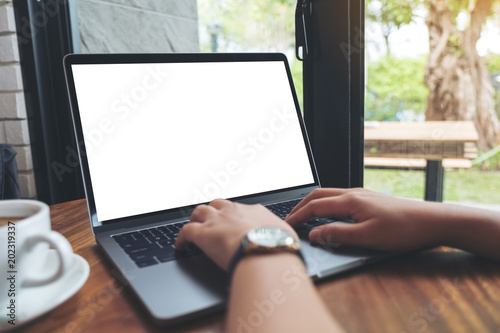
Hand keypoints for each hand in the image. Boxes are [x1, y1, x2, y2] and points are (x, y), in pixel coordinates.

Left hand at [176, 199, 297, 270]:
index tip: (234, 222)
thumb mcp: (285, 235)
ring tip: (194, 226)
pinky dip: (181, 238)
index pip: (240, 209)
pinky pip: (186, 232)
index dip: (235, 215)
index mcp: (253, 211)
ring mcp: (216, 221)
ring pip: (199, 212)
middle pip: (217, 204)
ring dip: (195, 219)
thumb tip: (284, 238)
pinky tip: (181, 245)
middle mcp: (233, 212)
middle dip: (213, 211)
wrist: (265, 252)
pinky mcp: (202, 234)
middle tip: (211, 220)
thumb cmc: (278, 246)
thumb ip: (280, 233)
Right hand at [286, 188, 443, 250]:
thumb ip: (338, 234)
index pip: (315, 206)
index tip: (286, 226)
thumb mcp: (367, 237)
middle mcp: (353, 193)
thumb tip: (314, 234)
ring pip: (329, 194)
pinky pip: (340, 197)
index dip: (298, 216)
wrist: (430, 220)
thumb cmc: (402, 229)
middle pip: (318, 195)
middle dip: (301, 206)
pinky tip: (329, 214)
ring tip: (304, 216)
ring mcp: (362, 194)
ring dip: (313, 204)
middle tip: (290, 219)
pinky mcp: (369, 199)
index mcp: (350, 201)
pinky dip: (326, 204)